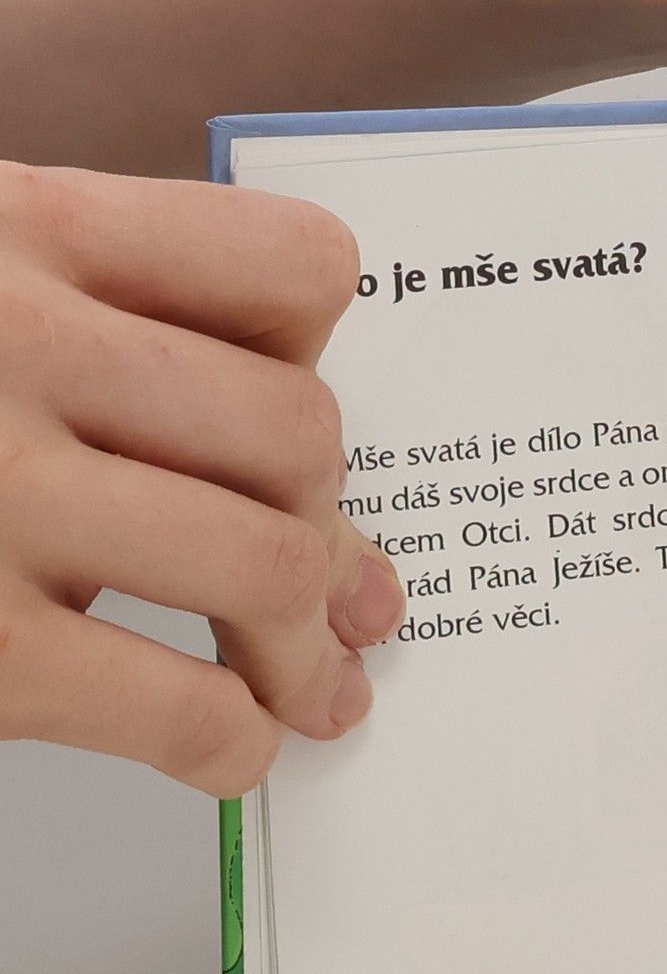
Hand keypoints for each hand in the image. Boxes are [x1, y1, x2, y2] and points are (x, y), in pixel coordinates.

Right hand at [0, 164, 403, 793]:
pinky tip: (221, 746)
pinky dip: (233, 742)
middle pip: (297, 433)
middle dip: (327, 526)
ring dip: (306, 647)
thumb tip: (314, 523)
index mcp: (13, 227)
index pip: (289, 266)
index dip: (314, 351)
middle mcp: (3, 341)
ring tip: (305, 685)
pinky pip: (180, 706)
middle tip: (318, 586)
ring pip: (265, 563)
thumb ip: (99, 340)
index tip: (282, 403)